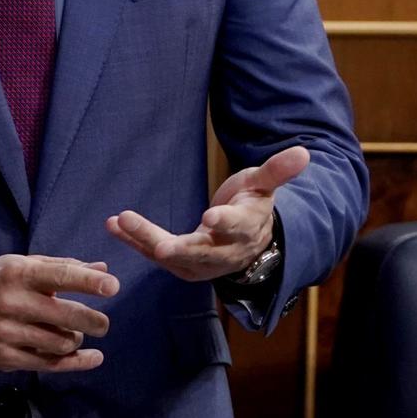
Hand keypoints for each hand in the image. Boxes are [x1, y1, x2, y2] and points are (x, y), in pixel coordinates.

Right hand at [0, 254, 117, 371]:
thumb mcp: (20, 265)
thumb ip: (61, 267)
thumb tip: (102, 267)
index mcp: (18, 273)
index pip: (60, 276)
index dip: (89, 282)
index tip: (113, 286)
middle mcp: (12, 302)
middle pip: (66, 315)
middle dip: (94, 321)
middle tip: (103, 323)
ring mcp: (6, 333)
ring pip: (60, 342)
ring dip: (76, 339)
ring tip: (75, 334)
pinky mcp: (2, 358)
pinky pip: (47, 364)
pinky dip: (73, 362)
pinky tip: (91, 358)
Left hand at [106, 145, 307, 281]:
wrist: (248, 243)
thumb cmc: (252, 206)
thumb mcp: (263, 185)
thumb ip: (277, 171)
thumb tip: (304, 153)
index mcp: (246, 230)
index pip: (236, 228)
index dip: (225, 222)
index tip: (210, 216)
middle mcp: (223, 253)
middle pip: (199, 251)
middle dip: (177, 246)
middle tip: (157, 244)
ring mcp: (200, 263)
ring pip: (172, 256)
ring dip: (144, 240)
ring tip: (121, 221)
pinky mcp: (180, 265)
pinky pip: (155, 254)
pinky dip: (134, 240)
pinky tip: (112, 224)